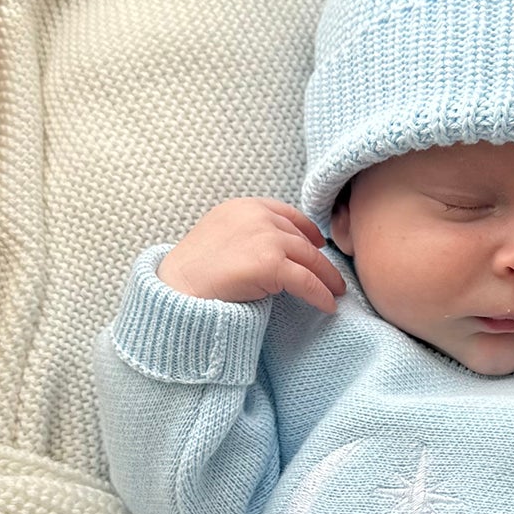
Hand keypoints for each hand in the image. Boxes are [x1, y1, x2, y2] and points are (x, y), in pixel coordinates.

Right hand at [155, 197, 344, 314]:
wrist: (177, 288)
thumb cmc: (195, 272)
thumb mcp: (221, 237)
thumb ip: (247, 235)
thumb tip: (277, 250)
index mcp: (244, 207)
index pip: (286, 213)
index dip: (307, 229)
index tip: (318, 243)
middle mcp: (257, 216)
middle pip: (301, 238)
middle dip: (321, 259)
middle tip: (334, 278)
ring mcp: (265, 238)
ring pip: (309, 259)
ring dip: (327, 278)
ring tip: (336, 293)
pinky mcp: (270, 263)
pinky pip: (306, 281)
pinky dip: (320, 294)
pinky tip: (328, 306)